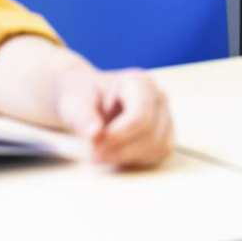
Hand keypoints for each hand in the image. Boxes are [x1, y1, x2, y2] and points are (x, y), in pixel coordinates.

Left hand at [55, 65, 172, 168]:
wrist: (89, 100)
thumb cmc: (84, 97)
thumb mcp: (76, 102)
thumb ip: (83, 116)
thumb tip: (94, 133)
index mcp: (140, 82)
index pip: (140, 116)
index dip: (118, 136)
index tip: (95, 145)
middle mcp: (158, 96)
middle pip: (149, 134)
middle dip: (120, 149)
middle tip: (94, 152)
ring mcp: (165, 115)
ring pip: (156, 147)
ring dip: (126, 156)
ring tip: (104, 150)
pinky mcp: (165, 135)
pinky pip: (158, 154)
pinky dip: (136, 159)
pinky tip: (117, 152)